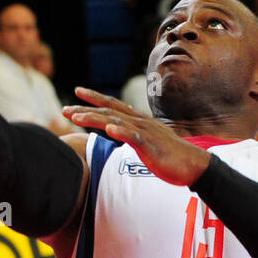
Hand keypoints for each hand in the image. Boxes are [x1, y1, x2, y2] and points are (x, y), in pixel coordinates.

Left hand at [62, 88, 210, 185]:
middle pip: (109, 111)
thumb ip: (131, 135)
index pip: (113, 105)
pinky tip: (109, 129)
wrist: (194, 165)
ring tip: (76, 118)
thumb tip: (116, 132)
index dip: (94, 98)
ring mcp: (146, 133)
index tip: (76, 92)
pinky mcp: (152, 146)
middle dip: (85, 109)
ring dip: (95, 118)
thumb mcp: (146, 142)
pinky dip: (121, 132)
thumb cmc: (170, 156)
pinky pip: (135, 137)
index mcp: (138, 121)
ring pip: (117, 121)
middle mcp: (140, 122)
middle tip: (64, 109)